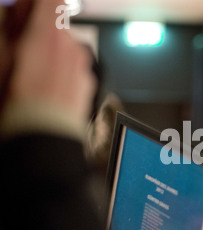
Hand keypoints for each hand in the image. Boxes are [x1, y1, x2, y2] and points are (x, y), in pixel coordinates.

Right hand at [8, 0, 94, 121]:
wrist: (46, 137)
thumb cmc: (20, 103)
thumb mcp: (2, 60)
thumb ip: (12, 31)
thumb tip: (17, 17)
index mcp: (49, 36)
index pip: (51, 3)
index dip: (36, 6)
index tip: (25, 15)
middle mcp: (72, 48)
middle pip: (58, 28)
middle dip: (40, 34)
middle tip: (22, 50)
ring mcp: (82, 67)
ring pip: (66, 50)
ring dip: (52, 54)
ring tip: (34, 75)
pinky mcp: (87, 85)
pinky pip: (73, 69)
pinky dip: (62, 71)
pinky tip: (48, 88)